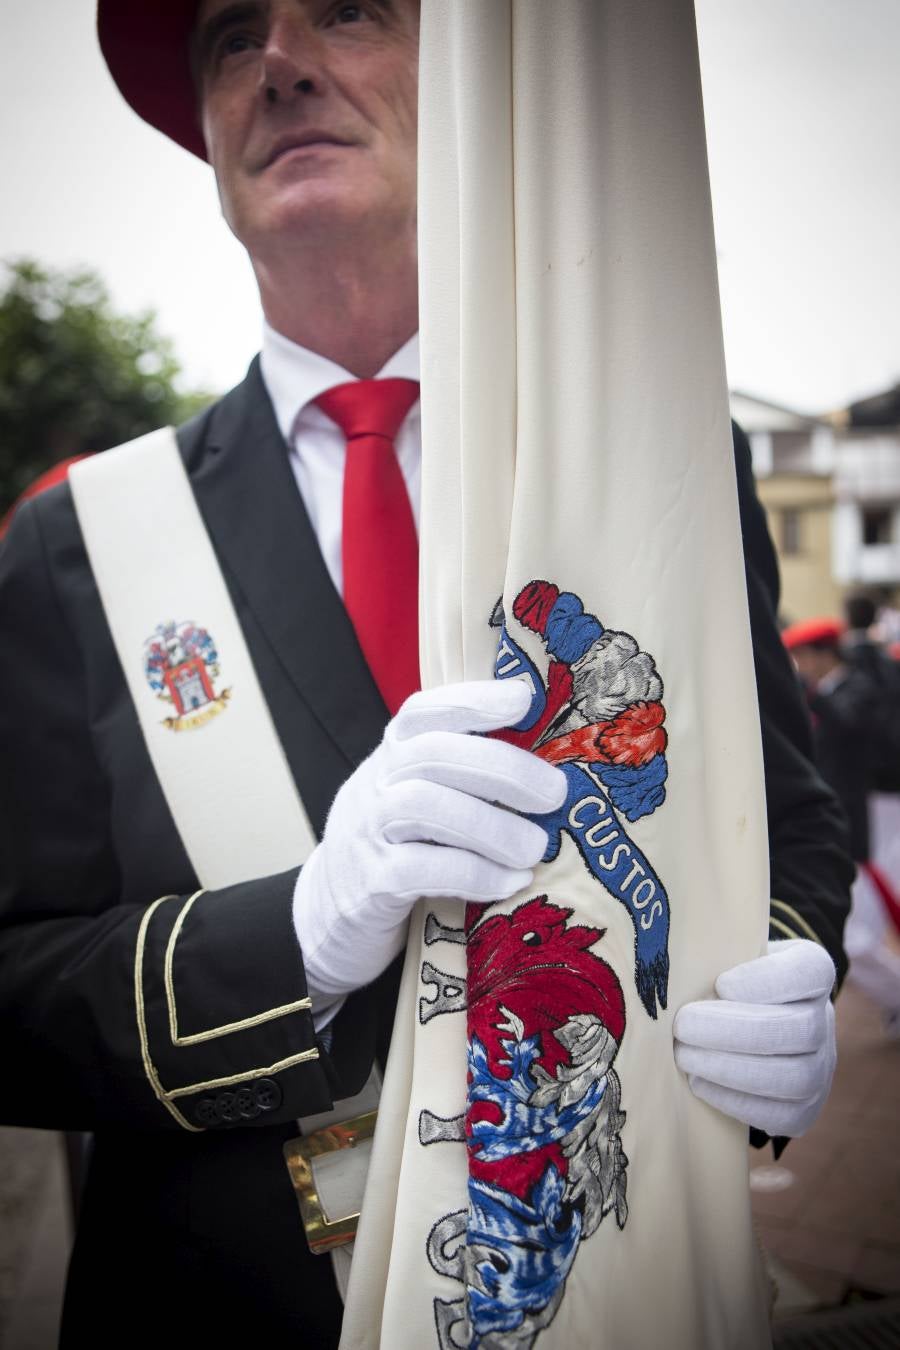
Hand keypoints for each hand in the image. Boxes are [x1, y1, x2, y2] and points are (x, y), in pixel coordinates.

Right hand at [293, 679, 565, 997]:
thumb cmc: (397, 845)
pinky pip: (422, 870)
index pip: (426, 711)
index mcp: (392, 754)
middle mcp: (376, 783)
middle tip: (555, 794)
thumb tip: (551, 764)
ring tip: (535, 848)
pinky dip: (476, 874)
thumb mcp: (416, 794)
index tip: (525, 700)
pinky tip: (512, 881)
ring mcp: (367, 833)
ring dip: (493, 826)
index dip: (474, 700)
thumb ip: (462, 773)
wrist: (330, 912)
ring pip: (426, 807)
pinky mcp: (370, 885)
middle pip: (435, 755)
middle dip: (504, 769)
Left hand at [673, 938, 836, 1136]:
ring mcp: (820, 1068)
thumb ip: (713, 957)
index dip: (767, 980)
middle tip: (683, 1026)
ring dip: (731, 1069)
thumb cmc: (728, 982)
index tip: (720, 985)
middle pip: (800, 1030)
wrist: (747, 1022)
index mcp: (812, 971)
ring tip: (685, 1056)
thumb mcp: (728, 956)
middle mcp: (825, 1020)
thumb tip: (674, 969)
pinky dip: (736, 1101)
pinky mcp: (804, 1109)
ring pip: (794, 1077)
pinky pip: (781, 1115)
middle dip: (735, 1031)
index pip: (809, 970)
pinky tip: (699, 1083)